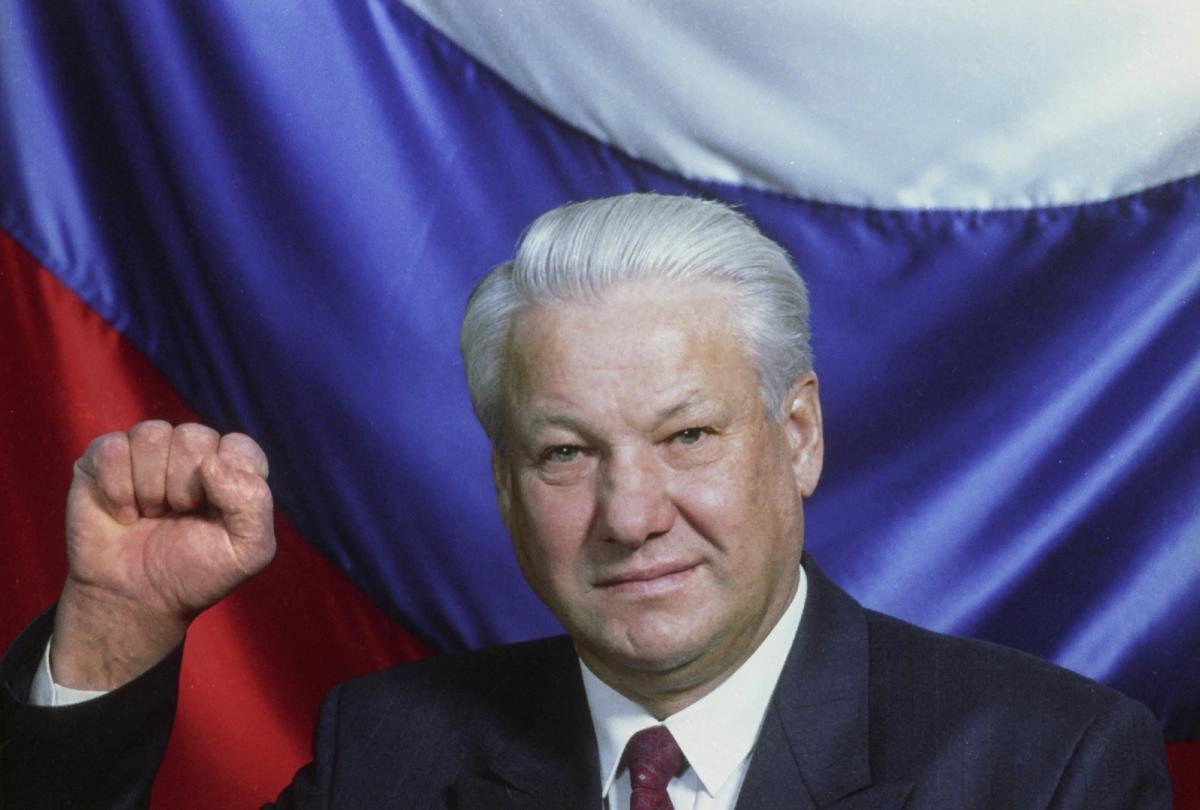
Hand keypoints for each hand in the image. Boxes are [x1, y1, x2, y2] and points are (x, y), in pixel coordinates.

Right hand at [50, 421, 276, 689]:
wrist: (135, 598)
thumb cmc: (195, 572)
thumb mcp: (248, 551)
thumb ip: (254, 502)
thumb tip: (212, 462)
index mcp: (233, 467)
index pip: (238, 446)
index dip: (225, 484)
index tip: (213, 516)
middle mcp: (193, 452)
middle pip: (193, 437)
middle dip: (183, 488)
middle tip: (177, 516)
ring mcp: (148, 452)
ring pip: (151, 435)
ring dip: (150, 488)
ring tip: (151, 514)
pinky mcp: (104, 458)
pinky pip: (112, 448)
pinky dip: (117, 489)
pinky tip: (124, 513)